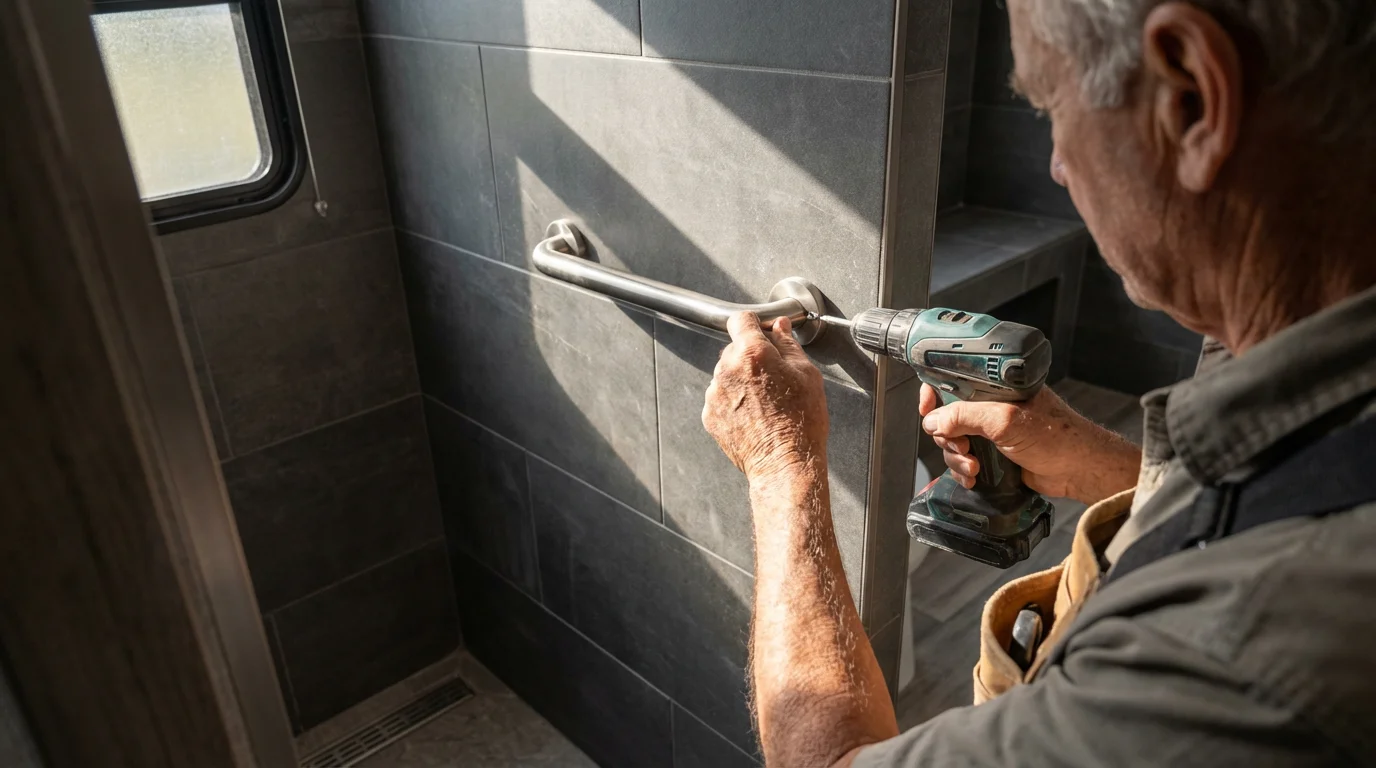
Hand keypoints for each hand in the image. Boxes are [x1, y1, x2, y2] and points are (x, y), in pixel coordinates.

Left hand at [703, 313, 828, 482]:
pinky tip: (756, 415)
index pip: (740, 320)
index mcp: (752, 354)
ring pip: (727, 374)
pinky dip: (734, 402)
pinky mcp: (709, 415)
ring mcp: (715, 394)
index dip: (753, 324)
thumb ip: (788, 344)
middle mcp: (727, 370)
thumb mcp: (807, 375)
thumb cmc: (801, 423)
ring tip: (767, 402)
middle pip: (734, 349)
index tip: (760, 331)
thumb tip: (779, 327)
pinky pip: (721, 398)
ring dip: (742, 380)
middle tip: (775, 377)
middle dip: (752, 356)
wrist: (784, 463)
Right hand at [919, 384, 1140, 504]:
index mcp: (996, 389)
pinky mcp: (995, 456)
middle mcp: (992, 408)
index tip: (927, 405)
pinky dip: (965, 472)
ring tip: (974, 467)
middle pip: (948, 418)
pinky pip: (966, 462)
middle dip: (948, 437)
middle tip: (963, 448)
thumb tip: (933, 421)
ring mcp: (993, 433)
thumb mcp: (1004, 420)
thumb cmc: (1057, 437)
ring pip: (954, 444)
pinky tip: (975, 478)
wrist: (1080, 470)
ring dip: (957, 459)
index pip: (954, 383)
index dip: (936, 394)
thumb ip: (965, 416)